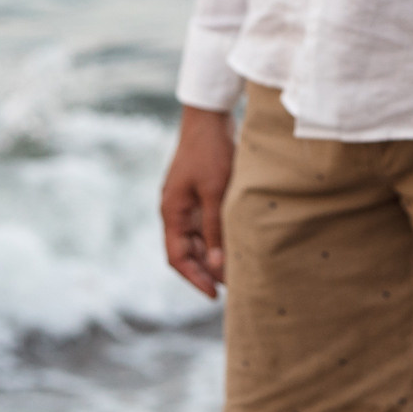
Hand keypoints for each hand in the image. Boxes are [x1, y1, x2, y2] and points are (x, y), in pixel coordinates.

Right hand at [160, 105, 234, 297]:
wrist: (210, 116)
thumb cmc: (211, 152)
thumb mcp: (215, 191)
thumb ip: (216, 228)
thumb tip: (218, 265)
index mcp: (172, 213)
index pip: (178, 257)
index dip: (194, 278)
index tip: (215, 295)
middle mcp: (176, 211)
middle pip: (190, 251)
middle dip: (209, 270)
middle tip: (236, 285)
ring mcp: (188, 202)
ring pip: (201, 239)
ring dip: (217, 254)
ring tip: (241, 268)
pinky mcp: (201, 194)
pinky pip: (208, 224)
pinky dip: (221, 236)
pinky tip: (240, 243)